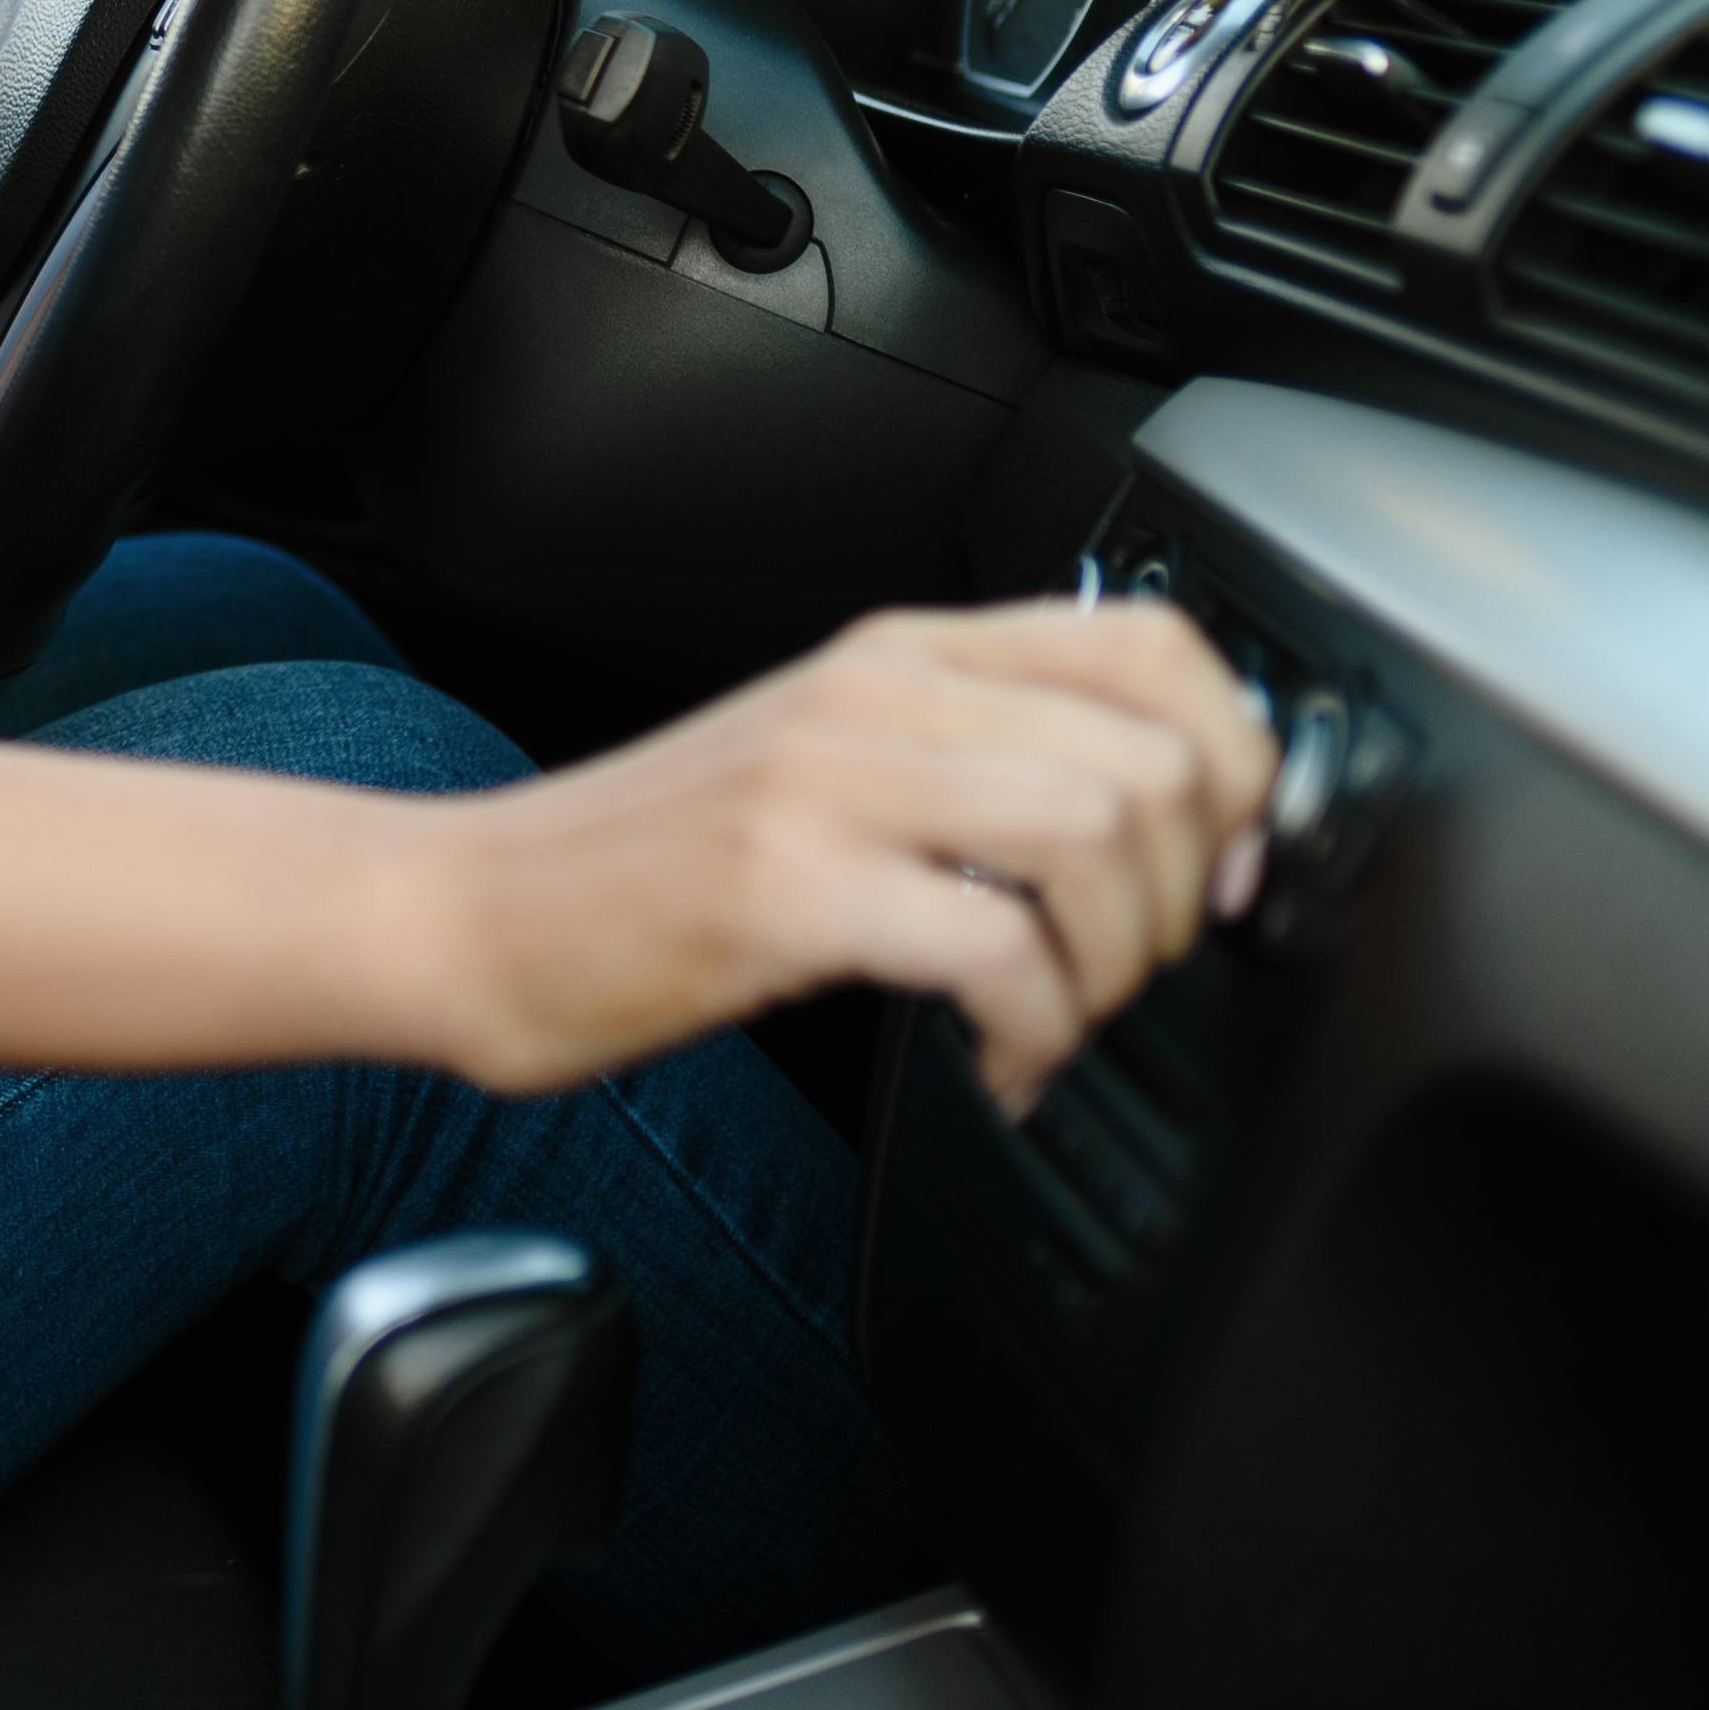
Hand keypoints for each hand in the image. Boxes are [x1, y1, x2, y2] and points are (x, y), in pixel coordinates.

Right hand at [407, 599, 1277, 1110]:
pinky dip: (1036, 1034)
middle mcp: (870, 693)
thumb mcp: (823, 769)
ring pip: (1097, 833)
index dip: (1238, 756)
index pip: (1152, 643)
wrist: (470, 914)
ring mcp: (825, 783)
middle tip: (1132, 970)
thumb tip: (1149, 823)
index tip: (1221, 860)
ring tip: (1061, 1019)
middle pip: (1154, 752)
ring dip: (1119, 964)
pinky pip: (997, 950)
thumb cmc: (644, 867)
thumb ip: (966, 763)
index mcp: (895, 654)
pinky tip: (998, 1067)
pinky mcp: (784, 888)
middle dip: (1189, 895)